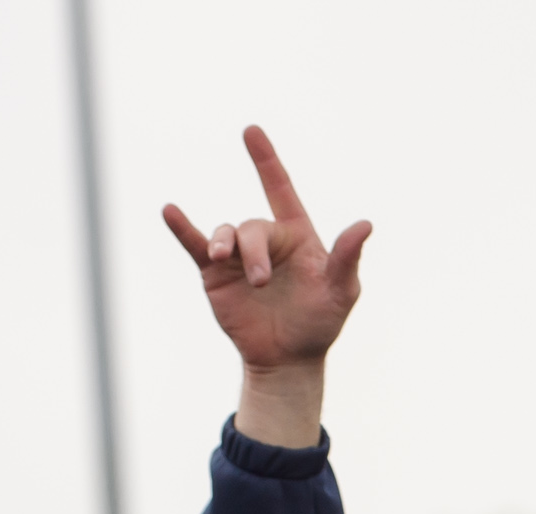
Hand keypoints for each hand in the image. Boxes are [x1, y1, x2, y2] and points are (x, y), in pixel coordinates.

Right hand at [161, 125, 369, 450]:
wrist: (287, 360)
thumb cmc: (320, 322)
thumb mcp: (341, 291)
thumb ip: (347, 257)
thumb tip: (365, 224)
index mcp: (297, 234)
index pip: (280, 188)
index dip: (266, 160)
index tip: (251, 131)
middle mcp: (265, 239)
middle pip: (252, 228)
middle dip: (255, 253)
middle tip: (262, 284)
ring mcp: (238, 256)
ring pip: (226, 235)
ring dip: (225, 247)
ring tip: (225, 263)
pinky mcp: (215, 274)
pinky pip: (196, 244)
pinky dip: (182, 228)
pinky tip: (170, 211)